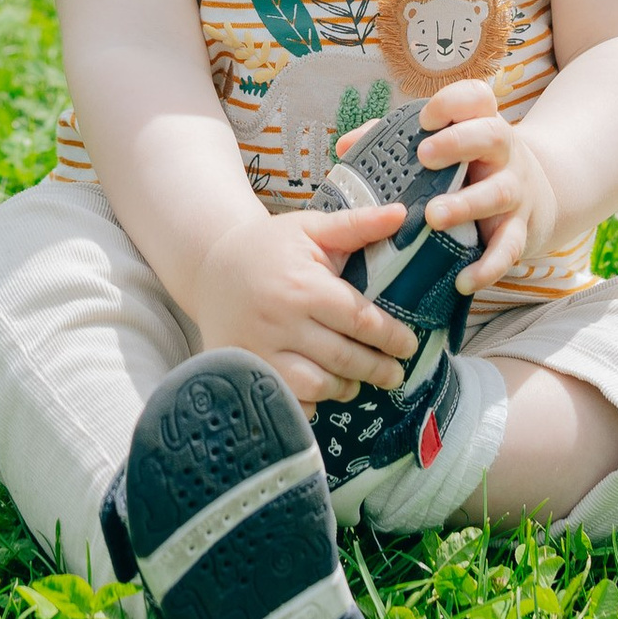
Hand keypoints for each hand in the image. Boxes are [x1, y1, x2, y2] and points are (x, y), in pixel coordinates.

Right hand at [188, 200, 411, 410]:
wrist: (209, 264)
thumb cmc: (268, 247)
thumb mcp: (310, 228)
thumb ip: (358, 224)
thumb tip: (401, 214)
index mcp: (303, 286)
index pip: (359, 320)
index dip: (390, 337)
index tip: (408, 346)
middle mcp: (281, 321)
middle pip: (343, 357)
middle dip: (377, 369)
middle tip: (396, 374)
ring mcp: (259, 349)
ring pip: (316, 385)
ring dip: (345, 387)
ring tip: (358, 381)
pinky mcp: (244, 368)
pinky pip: (285, 400)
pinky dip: (307, 404)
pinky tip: (319, 393)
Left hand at [411, 80, 562, 293]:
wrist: (535, 197)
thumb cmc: (469, 166)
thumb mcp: (443, 146)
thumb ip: (394, 142)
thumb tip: (346, 148)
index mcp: (481, 124)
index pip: (476, 98)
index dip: (452, 102)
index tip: (426, 117)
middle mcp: (503, 152)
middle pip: (492, 135)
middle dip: (458, 143)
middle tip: (425, 156)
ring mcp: (515, 190)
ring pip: (499, 192)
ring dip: (466, 204)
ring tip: (433, 216)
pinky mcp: (521, 229)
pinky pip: (508, 248)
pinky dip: (489, 267)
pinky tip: (463, 280)